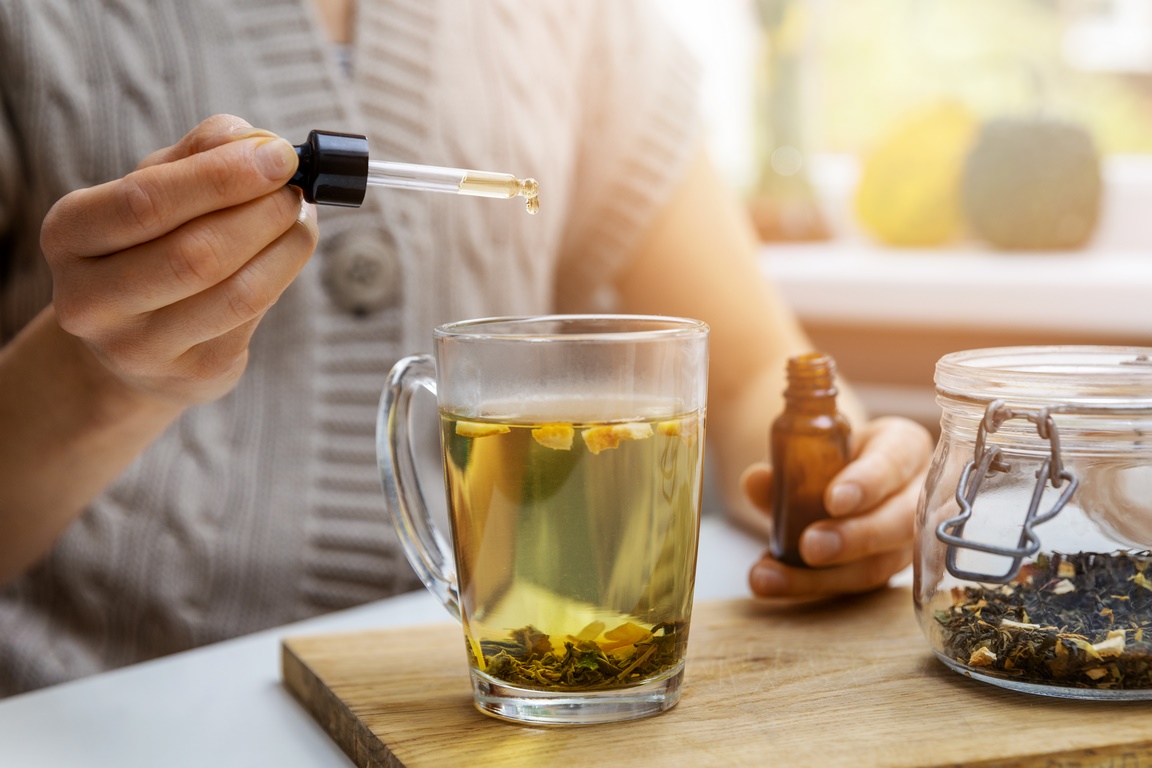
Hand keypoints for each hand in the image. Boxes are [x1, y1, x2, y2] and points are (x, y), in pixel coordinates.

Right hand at [41, 114, 317, 406]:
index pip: (145, 203)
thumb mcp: (156, 186)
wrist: (138, 339)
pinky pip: (253, 317)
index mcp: (69, 235)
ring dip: (284, 246)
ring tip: (300, 217)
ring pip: (235, 292)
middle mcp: (91, 299)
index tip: (279, 156)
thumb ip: (200, 153)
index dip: (221, 177)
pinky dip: (282, 275)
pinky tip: (289, 251)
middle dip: (261, 213)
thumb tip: (256, 140)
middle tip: (295, 190)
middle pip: (195, 254)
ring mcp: (140, 346)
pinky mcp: (192, 372)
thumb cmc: (150, 242)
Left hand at [743, 416, 932, 596]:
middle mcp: (918, 495)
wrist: (835, 475)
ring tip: (769, 576)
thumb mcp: (811, 448)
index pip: (895, 462)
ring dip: (822, 577)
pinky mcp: (886, 571)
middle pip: (901, 522)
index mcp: (905, 447)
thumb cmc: (831, 454)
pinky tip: (774, 581)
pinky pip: (855, 587)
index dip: (867, 483)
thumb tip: (756, 481)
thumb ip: (787, 464)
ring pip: (879, 565)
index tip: (833, 500)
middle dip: (855, 537)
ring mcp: (909, 541)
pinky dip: (810, 586)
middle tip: (810, 547)